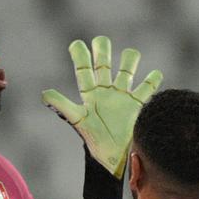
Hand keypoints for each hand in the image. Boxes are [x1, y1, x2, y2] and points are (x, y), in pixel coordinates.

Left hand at [42, 37, 162, 178]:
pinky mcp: (138, 105)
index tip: (76, 44)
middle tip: (101, 41)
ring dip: (129, 60)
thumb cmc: (95, 140)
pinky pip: (147, 88)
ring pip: (127, 70)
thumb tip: (44, 93)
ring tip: (130, 55)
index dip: (80, 56)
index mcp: (90, 94)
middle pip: (104, 64)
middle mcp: (106, 91)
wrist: (115, 158)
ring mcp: (123, 96)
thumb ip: (62, 105)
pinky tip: (154, 74)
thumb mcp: (77, 120)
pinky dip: (152, 80)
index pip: (84, 69)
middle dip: (103, 50)